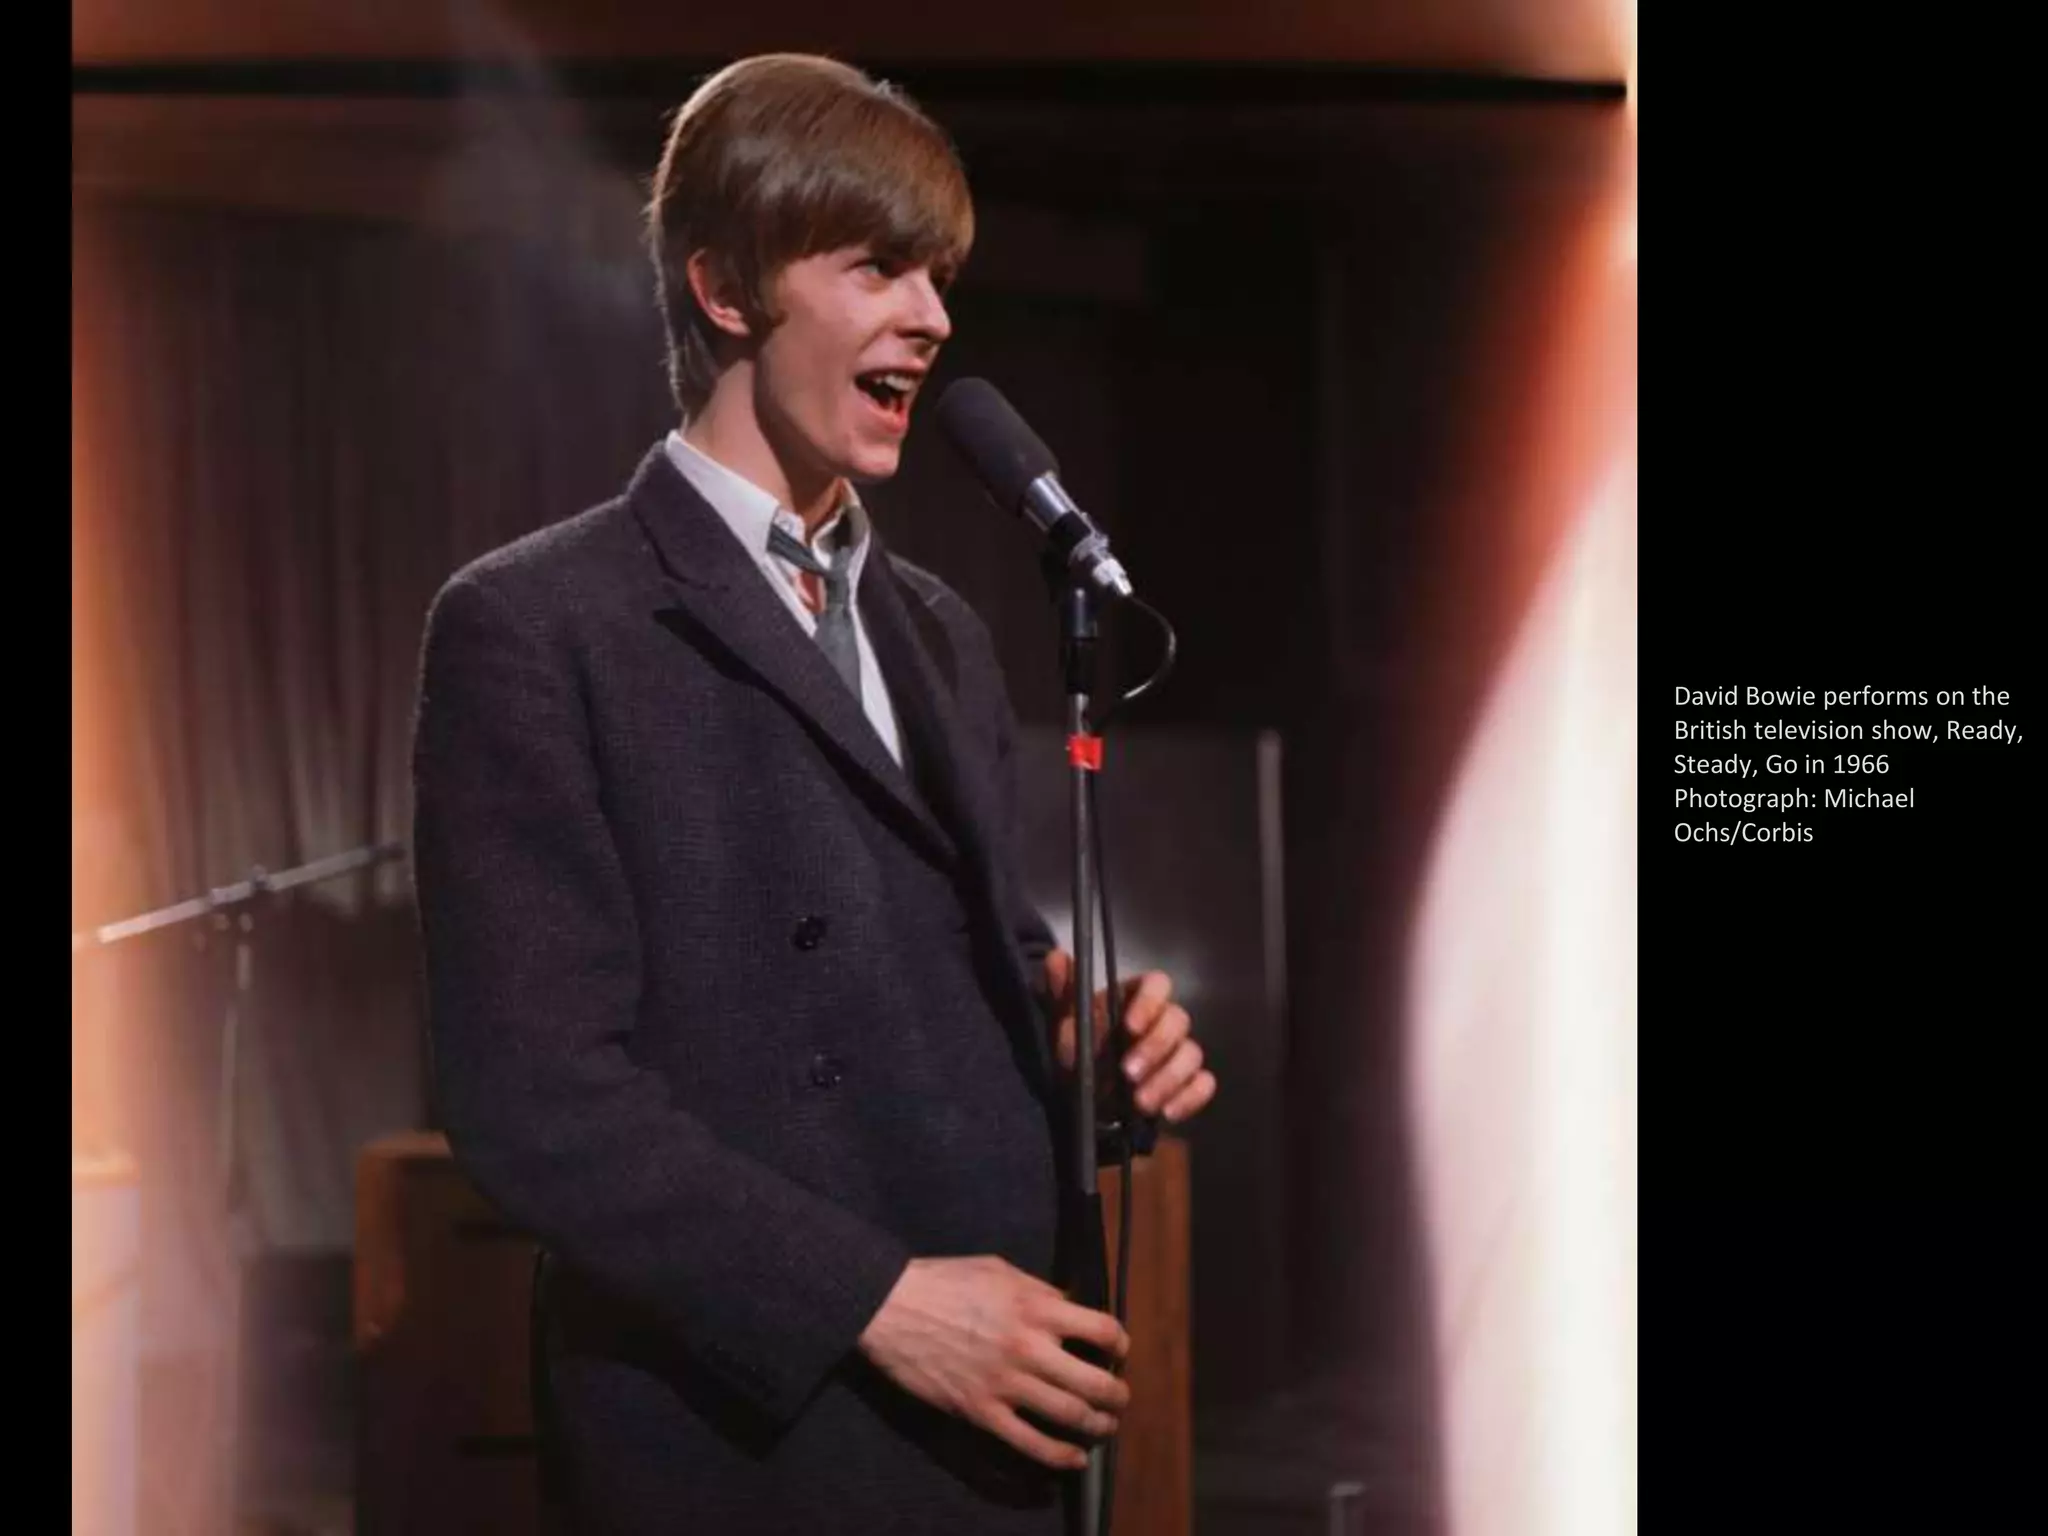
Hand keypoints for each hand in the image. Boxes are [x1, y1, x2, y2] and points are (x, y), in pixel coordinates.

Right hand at [857, 1255, 1131, 1469]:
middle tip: (1120, 1398)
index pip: (1102, 1329)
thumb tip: (1070, 1308)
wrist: (890, 1307)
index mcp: (1036, 1307)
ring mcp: (1005, 1383)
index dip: (1119, 1343)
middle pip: (1095, 1381)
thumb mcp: (999, 1270)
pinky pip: (1029, 1443)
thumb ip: (1039, 1291)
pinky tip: (1075, 1459)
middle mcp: (1028, 1347)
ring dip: (1098, 1425)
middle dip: (1117, 1395)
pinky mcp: (981, 1411)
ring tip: (1104, 1426)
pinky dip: (1059, 1457)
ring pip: (1070, 1416)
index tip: (1119, 1351)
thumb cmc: (943, 1281)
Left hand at [1043, 949, 1217, 1124]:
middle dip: (1156, 1048)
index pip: (1158, 984)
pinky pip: (1203, 1084)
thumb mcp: (1062, 1020)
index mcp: (1135, 998)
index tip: (1129, 1026)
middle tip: (1128, 1073)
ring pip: (1192, 1054)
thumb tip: (1056, 957)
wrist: (1080, 1094)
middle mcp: (1161, 1021)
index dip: (1150, 1002)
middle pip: (1179, 1020)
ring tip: (1140, 1103)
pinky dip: (1191, 1097)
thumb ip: (1062, 990)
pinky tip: (1167, 1113)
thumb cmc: (1076, 1049)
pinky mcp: (1186, 1083)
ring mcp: (1177, 1052)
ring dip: (1169, 1079)